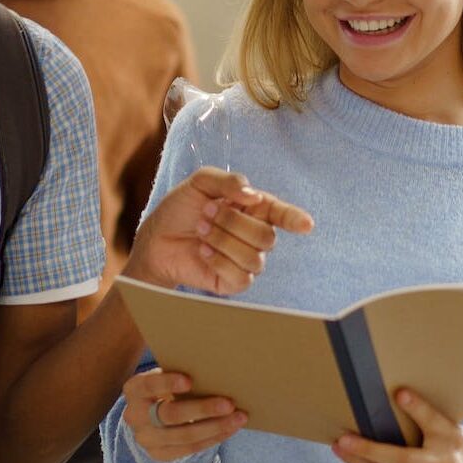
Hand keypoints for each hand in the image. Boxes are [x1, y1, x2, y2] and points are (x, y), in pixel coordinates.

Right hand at [123, 366, 246, 462]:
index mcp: (134, 390)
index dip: (167, 383)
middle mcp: (135, 416)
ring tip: (239, 418)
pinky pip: (191, 449)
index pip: (148, 386)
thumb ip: (179, 371)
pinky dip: (214, 438)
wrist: (148, 417)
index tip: (190, 380)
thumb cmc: (164, 388)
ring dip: (215, 427)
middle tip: (229, 403)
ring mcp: (146, 439)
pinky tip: (230, 428)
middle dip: (202, 409)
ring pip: (184, 436)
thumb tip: (215, 366)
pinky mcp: (160, 455)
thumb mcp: (163, 377)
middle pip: (170, 415)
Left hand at [128, 167, 313, 297]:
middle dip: (232, 222)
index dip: (295, 219)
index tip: (306, 224)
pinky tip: (203, 252)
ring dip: (221, 240)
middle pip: (266, 236)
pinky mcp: (234, 281)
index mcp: (254, 209)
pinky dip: (219, 261)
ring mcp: (246, 260)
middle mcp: (255, 235)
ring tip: (201, 231)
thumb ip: (227, 181)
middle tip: (206, 213)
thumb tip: (253, 195)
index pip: (282, 214)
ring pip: (254, 257)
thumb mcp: (199, 183)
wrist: (156, 238)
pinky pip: (242, 277)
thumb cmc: (180, 209)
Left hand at [332, 390, 462, 462]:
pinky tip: (353, 460)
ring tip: (340, 449)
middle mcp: (442, 462)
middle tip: (345, 439)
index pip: (434, 421)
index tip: (400, 393)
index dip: (418, 408)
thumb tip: (394, 396)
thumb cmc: (455, 447)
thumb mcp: (451, 429)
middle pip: (403, 459)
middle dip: (371, 450)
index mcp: (452, 437)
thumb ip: (428, 420)